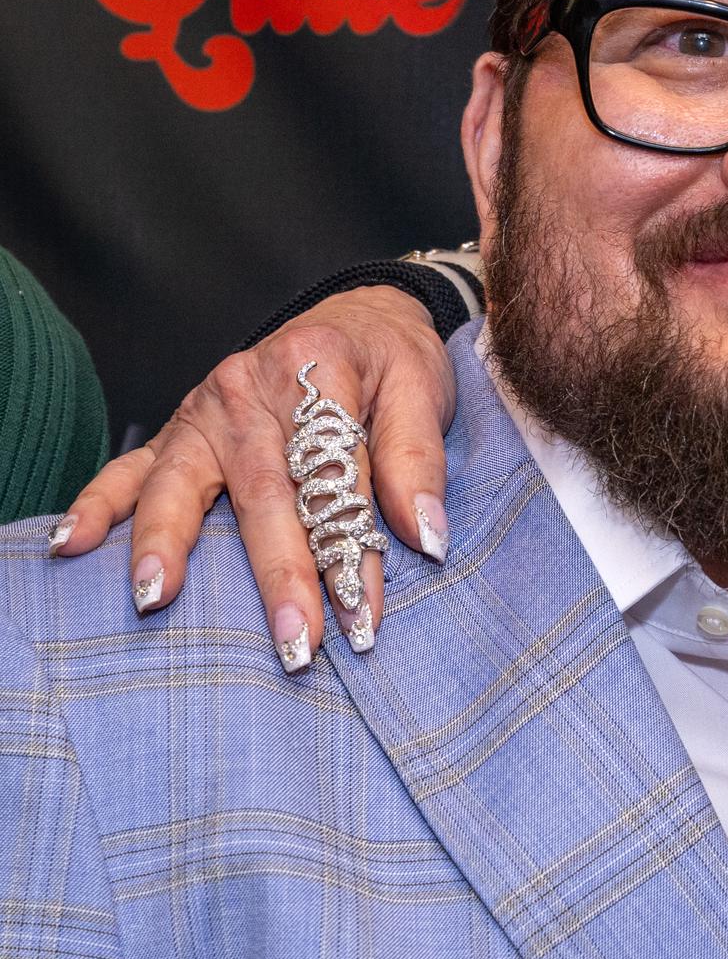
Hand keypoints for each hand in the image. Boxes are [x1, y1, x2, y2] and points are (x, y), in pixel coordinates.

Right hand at [50, 285, 459, 668]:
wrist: (357, 317)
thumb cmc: (390, 360)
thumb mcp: (423, 390)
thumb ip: (419, 461)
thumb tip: (425, 535)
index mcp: (317, 368)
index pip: (335, 471)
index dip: (350, 545)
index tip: (361, 611)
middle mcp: (250, 387)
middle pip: (264, 491)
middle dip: (280, 573)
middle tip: (296, 641)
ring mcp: (205, 409)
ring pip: (185, 485)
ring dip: (171, 547)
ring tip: (158, 600)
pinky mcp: (178, 430)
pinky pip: (130, 469)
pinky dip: (99, 506)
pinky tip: (73, 545)